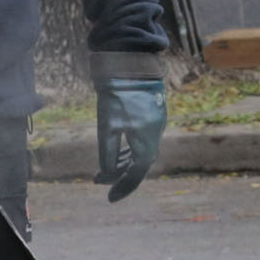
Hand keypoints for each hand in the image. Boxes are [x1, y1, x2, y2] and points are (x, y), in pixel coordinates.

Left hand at [93, 56, 168, 203]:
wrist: (129, 61)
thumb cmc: (116, 94)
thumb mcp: (106, 127)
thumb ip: (108, 154)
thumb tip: (106, 175)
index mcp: (146, 140)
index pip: (136, 172)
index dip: (123, 186)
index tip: (109, 198)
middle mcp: (156, 133)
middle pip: (141, 163)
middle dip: (121, 174)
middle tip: (102, 181)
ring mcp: (157, 122)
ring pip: (143, 150)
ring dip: (126, 161)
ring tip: (108, 167)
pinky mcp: (154, 112)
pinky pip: (144, 138)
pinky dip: (131, 147)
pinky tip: (119, 148)